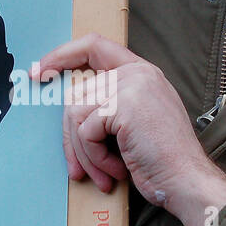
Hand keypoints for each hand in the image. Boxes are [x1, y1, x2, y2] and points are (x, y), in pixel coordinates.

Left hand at [34, 33, 225, 225]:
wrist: (187, 180)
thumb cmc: (163, 161)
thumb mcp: (135, 122)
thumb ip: (110, 105)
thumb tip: (68, 111)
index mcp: (142, 72)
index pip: (94, 46)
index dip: (62, 55)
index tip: (39, 71)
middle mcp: (137, 73)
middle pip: (77, 94)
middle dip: (71, 137)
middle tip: (77, 167)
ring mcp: (131, 86)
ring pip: (76, 114)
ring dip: (84, 153)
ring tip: (102, 174)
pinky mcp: (123, 105)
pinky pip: (86, 131)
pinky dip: (95, 157)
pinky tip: (115, 171)